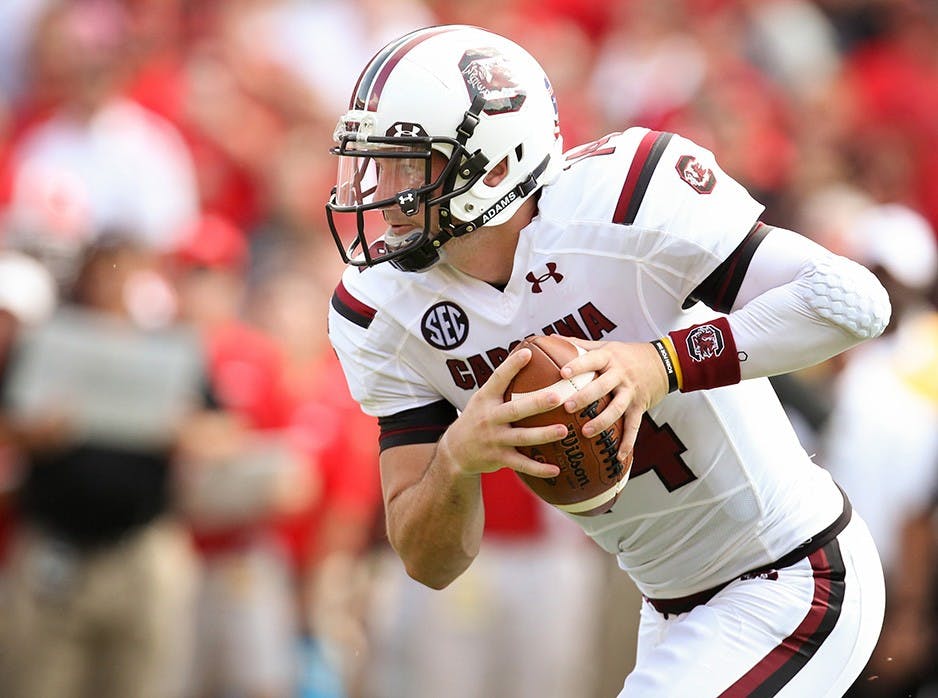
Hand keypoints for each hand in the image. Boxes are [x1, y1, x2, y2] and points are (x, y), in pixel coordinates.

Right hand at [438, 347, 567, 479]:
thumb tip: (529, 353)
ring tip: (564, 430)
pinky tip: (556, 469)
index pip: (498, 379)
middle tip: (557, 396)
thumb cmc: (478, 418)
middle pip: (515, 410)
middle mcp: (489, 418)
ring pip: (522, 438)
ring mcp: (494, 439)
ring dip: (543, 434)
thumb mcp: (483, 398)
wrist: (455, 451)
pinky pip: (521, 464)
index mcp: (486, 399)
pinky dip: (539, 468)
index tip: (528, 352)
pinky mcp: (499, 459)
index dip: (512, 365)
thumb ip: (503, 383)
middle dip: (536, 403)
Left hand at [558, 339, 669, 460]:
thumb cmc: (627, 354)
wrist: (664, 362)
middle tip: (568, 406)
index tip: (562, 373)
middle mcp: (620, 375)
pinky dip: (627, 442)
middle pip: (602, 386)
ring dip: (602, 421)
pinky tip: (618, 457)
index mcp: (609, 358)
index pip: (592, 359)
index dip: (578, 366)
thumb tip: (551, 339)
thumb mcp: (605, 346)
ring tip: (586, 432)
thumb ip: (579, 345)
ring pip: (616, 408)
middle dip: (585, 397)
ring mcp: (631, 392)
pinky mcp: (639, 406)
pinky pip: (634, 426)